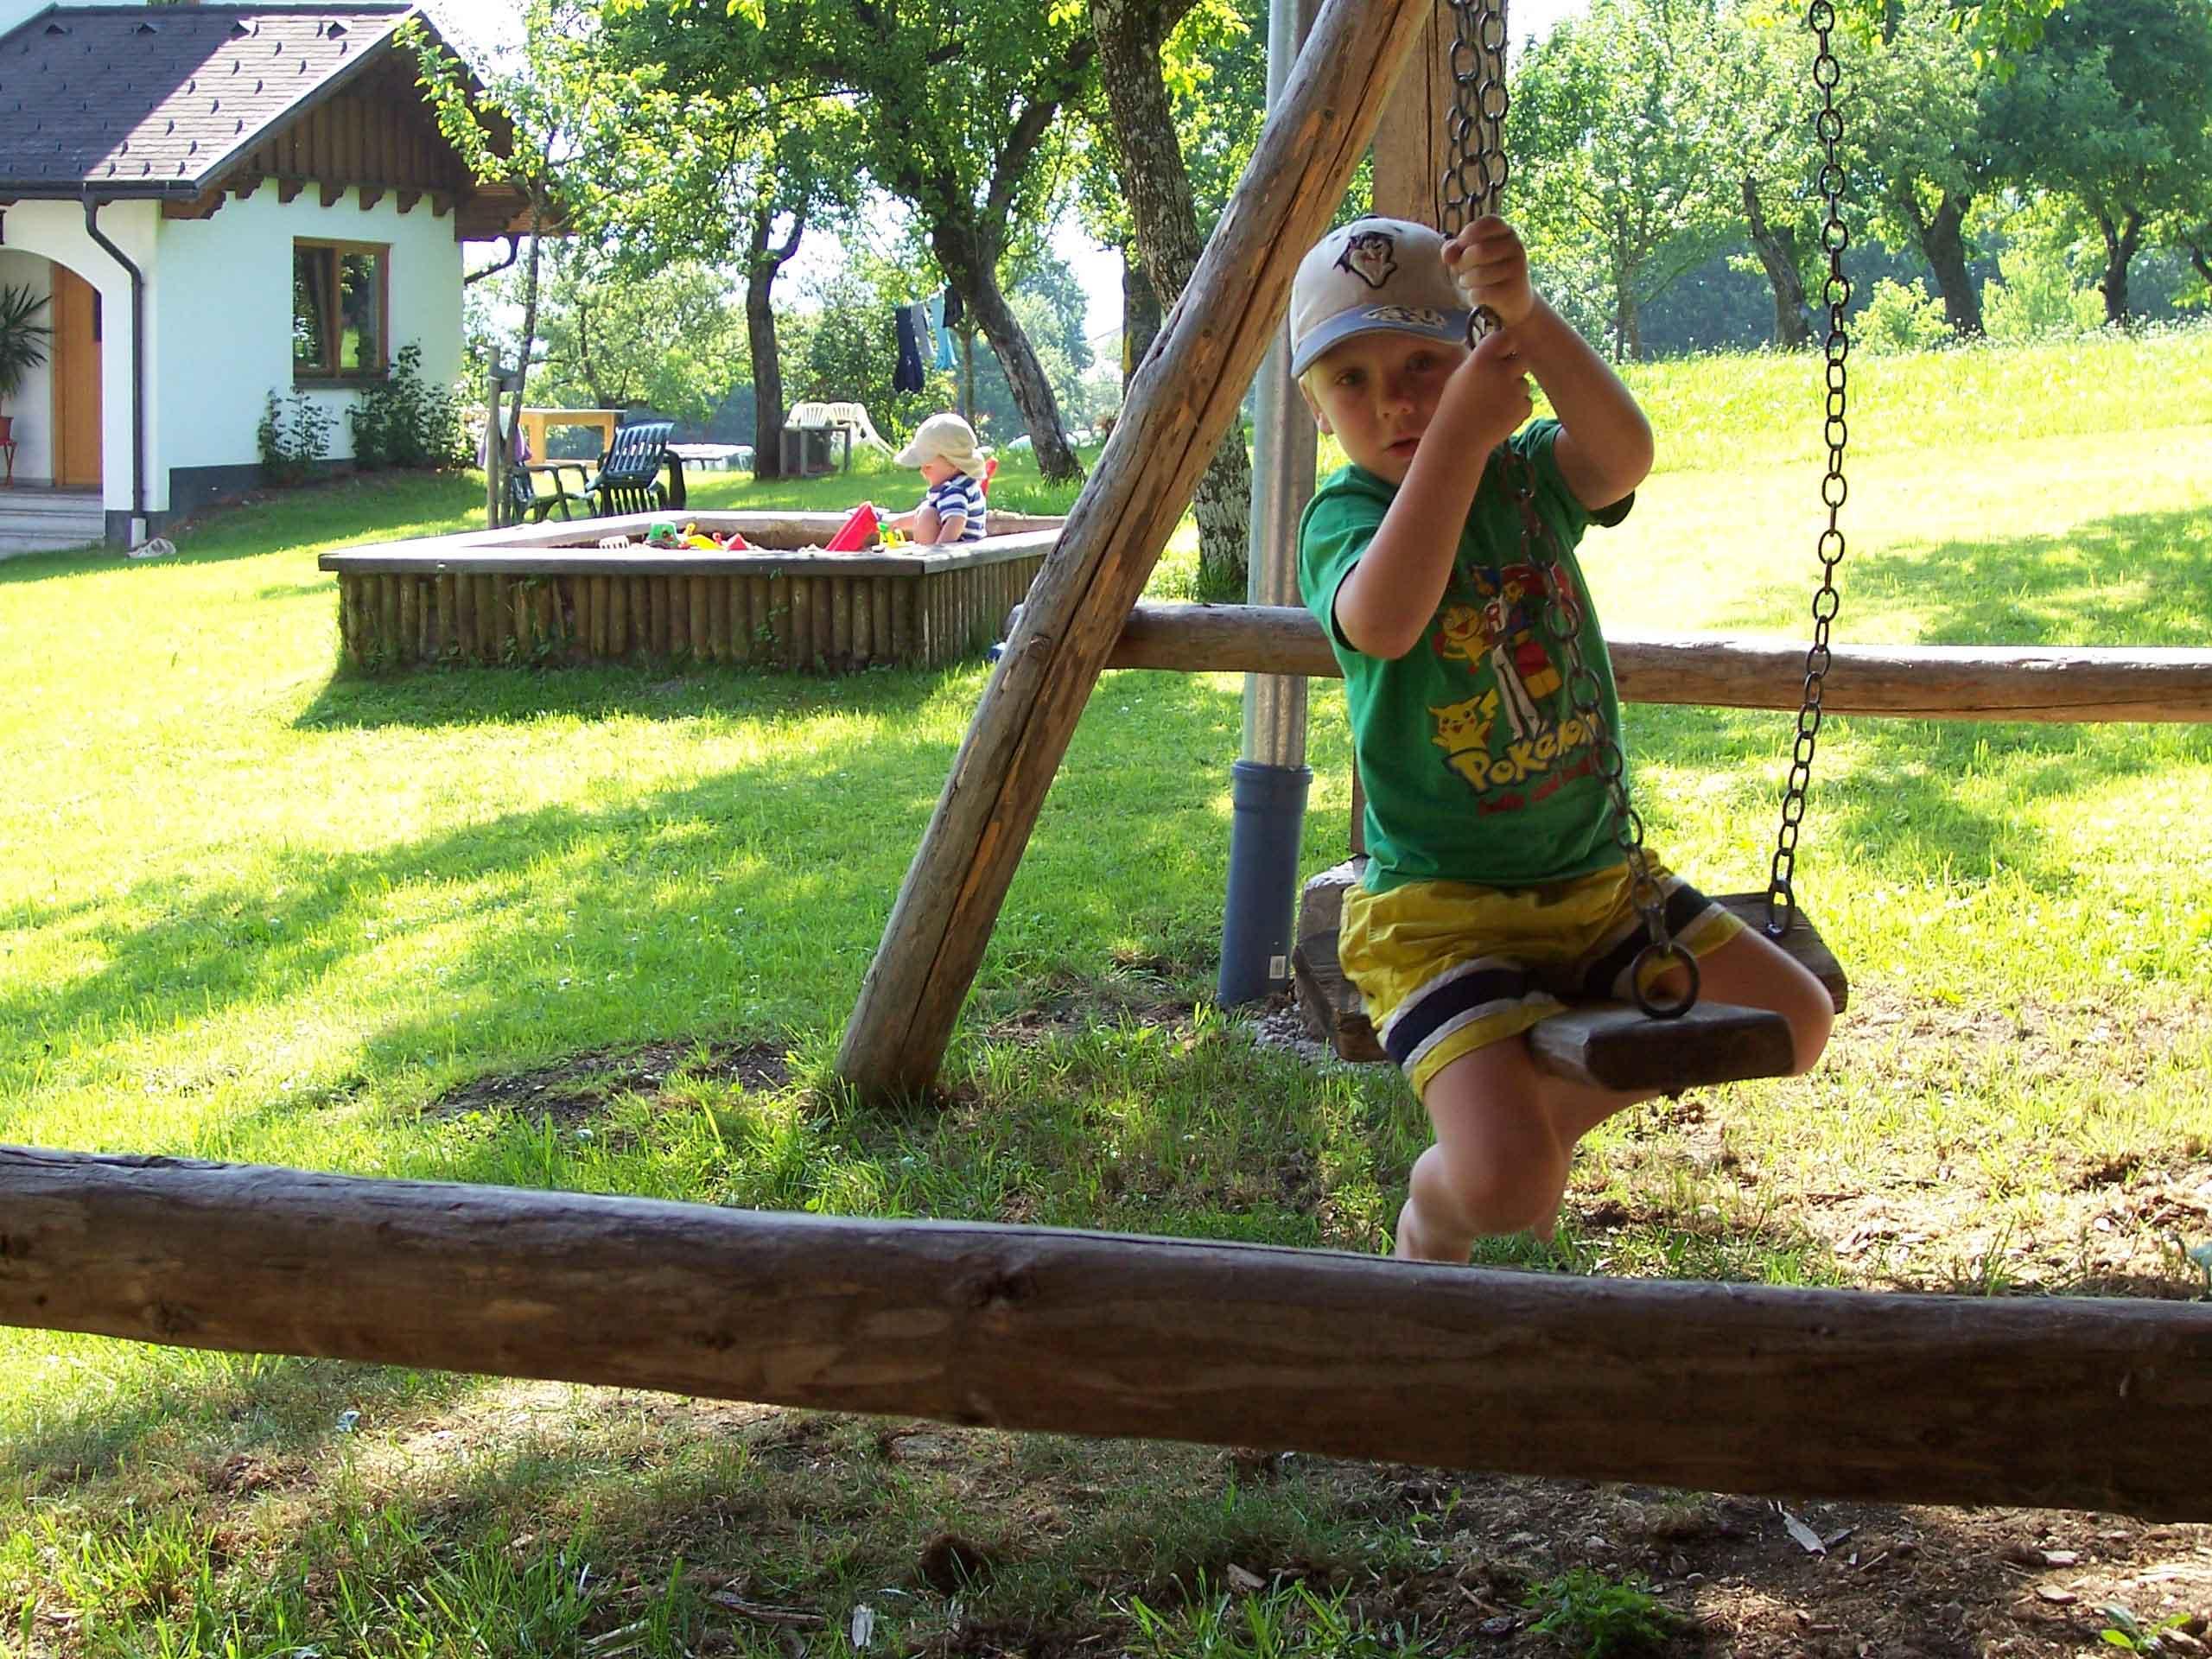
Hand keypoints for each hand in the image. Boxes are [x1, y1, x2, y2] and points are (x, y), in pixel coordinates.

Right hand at [1442, 327, 1534, 451]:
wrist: (1458, 440)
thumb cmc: (1454, 407)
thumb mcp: (1460, 376)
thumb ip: (1481, 360)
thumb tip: (1499, 350)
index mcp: (1482, 359)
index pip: (1506, 336)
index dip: (1505, 345)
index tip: (1501, 352)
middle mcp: (1501, 370)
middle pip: (1521, 359)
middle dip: (1513, 369)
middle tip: (1498, 383)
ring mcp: (1514, 390)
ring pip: (1524, 383)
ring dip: (1514, 391)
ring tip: (1493, 405)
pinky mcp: (1523, 408)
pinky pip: (1526, 402)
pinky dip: (1516, 409)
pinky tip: (1498, 416)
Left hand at [1443, 216, 1534, 331]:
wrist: (1513, 302)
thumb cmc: (1486, 273)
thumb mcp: (1468, 256)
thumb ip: (1454, 249)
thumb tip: (1448, 256)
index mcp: (1506, 232)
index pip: (1488, 222)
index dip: (1469, 234)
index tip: (1462, 245)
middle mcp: (1515, 247)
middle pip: (1477, 251)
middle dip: (1461, 264)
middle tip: (1463, 271)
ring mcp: (1517, 268)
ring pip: (1478, 274)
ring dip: (1466, 281)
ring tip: (1469, 283)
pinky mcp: (1513, 291)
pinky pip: (1481, 293)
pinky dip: (1472, 297)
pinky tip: (1479, 297)